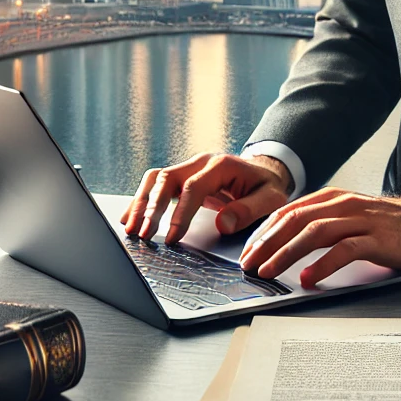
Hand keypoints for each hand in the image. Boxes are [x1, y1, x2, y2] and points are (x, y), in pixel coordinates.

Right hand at [120, 153, 292, 243]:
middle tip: (143, 234)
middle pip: (167, 178)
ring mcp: (190, 168)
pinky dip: (142, 199)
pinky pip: (157, 183)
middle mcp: (201, 163)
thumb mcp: (271, 198)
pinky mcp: (183, 177)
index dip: (180, 213)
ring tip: (130, 227)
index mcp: (221, 165)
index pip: (193, 187)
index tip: (172, 237)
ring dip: (141, 202)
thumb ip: (249, 210)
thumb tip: (223, 224)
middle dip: (152, 207)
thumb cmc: (267, 186)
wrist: (265, 172)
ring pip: (156, 178)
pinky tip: (131, 217)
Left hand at [238, 188, 400, 287]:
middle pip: (295, 220)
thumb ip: (325, 224)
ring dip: (287, 253)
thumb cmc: (390, 226)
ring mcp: (360, 219)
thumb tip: (289, 245)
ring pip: (314, 232)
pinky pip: (345, 249)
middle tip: (249, 264)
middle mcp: (343, 204)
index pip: (289, 211)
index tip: (248, 251)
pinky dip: (324, 264)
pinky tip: (309, 278)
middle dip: (267, 243)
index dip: (264, 231)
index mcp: (333, 198)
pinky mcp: (377, 238)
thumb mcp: (352, 218)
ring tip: (269, 271)